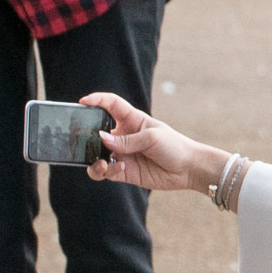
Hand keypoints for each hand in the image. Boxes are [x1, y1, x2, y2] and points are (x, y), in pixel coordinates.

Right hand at [80, 91, 224, 193]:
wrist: (188, 169)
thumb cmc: (174, 146)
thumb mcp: (152, 138)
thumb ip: (127, 140)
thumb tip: (101, 139)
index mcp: (131, 120)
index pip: (110, 104)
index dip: (96, 100)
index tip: (82, 102)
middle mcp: (123, 136)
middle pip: (96, 132)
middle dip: (87, 136)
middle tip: (83, 142)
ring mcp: (122, 154)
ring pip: (97, 155)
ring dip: (94, 159)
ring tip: (102, 162)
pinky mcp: (124, 172)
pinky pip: (107, 171)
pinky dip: (107, 171)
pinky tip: (119, 168)